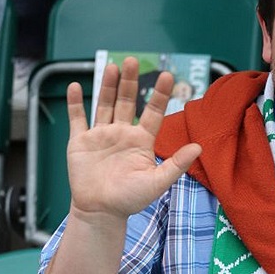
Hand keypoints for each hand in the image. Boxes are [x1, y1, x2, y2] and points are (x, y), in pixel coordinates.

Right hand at [66, 56, 200, 219]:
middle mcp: (122, 133)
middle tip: (134, 61)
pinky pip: (78, 118)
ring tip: (113, 67)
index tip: (167, 76)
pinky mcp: (81, 141)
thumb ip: (176, 164)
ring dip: (108, 86)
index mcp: (141, 141)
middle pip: (128, 101)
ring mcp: (101, 135)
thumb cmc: (130, 199)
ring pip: (105, 104)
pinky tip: (76, 87)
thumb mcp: (157, 182)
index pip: (153, 112)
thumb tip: (199, 147)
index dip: (160, 95)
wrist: (101, 212)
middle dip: (131, 82)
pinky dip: (76, 103)